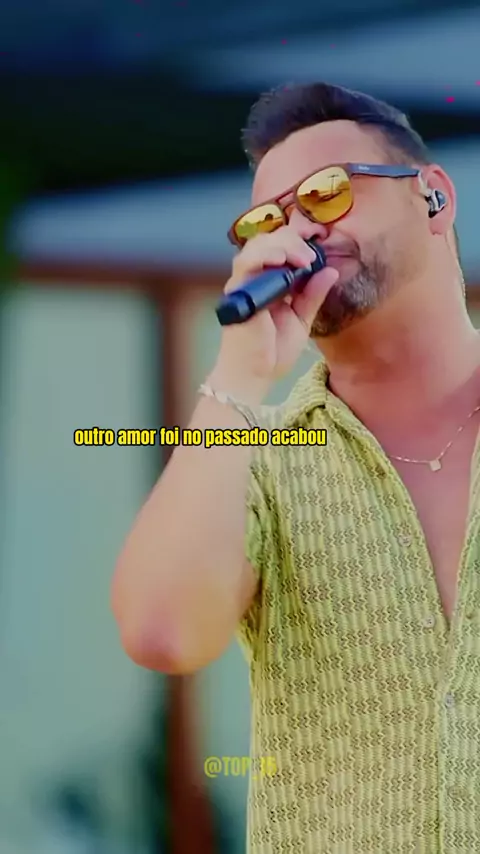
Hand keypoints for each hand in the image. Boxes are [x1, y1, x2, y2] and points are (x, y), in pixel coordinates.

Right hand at [208, 228, 338, 403]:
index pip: (280, 248)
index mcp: (269, 283)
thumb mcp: (301, 319)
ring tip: (302, 259)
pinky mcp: (237, 291)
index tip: (317, 247)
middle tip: (310, 257)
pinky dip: (265, 255)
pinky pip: (246, 263)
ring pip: (257, 245)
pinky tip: (282, 260)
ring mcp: (244, 283)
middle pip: (268, 240)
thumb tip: (331, 271)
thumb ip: (313, 295)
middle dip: (293, 241)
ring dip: (283, 245)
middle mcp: (254, 279)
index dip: (297, 242)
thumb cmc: (273, 353)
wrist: (254, 375)